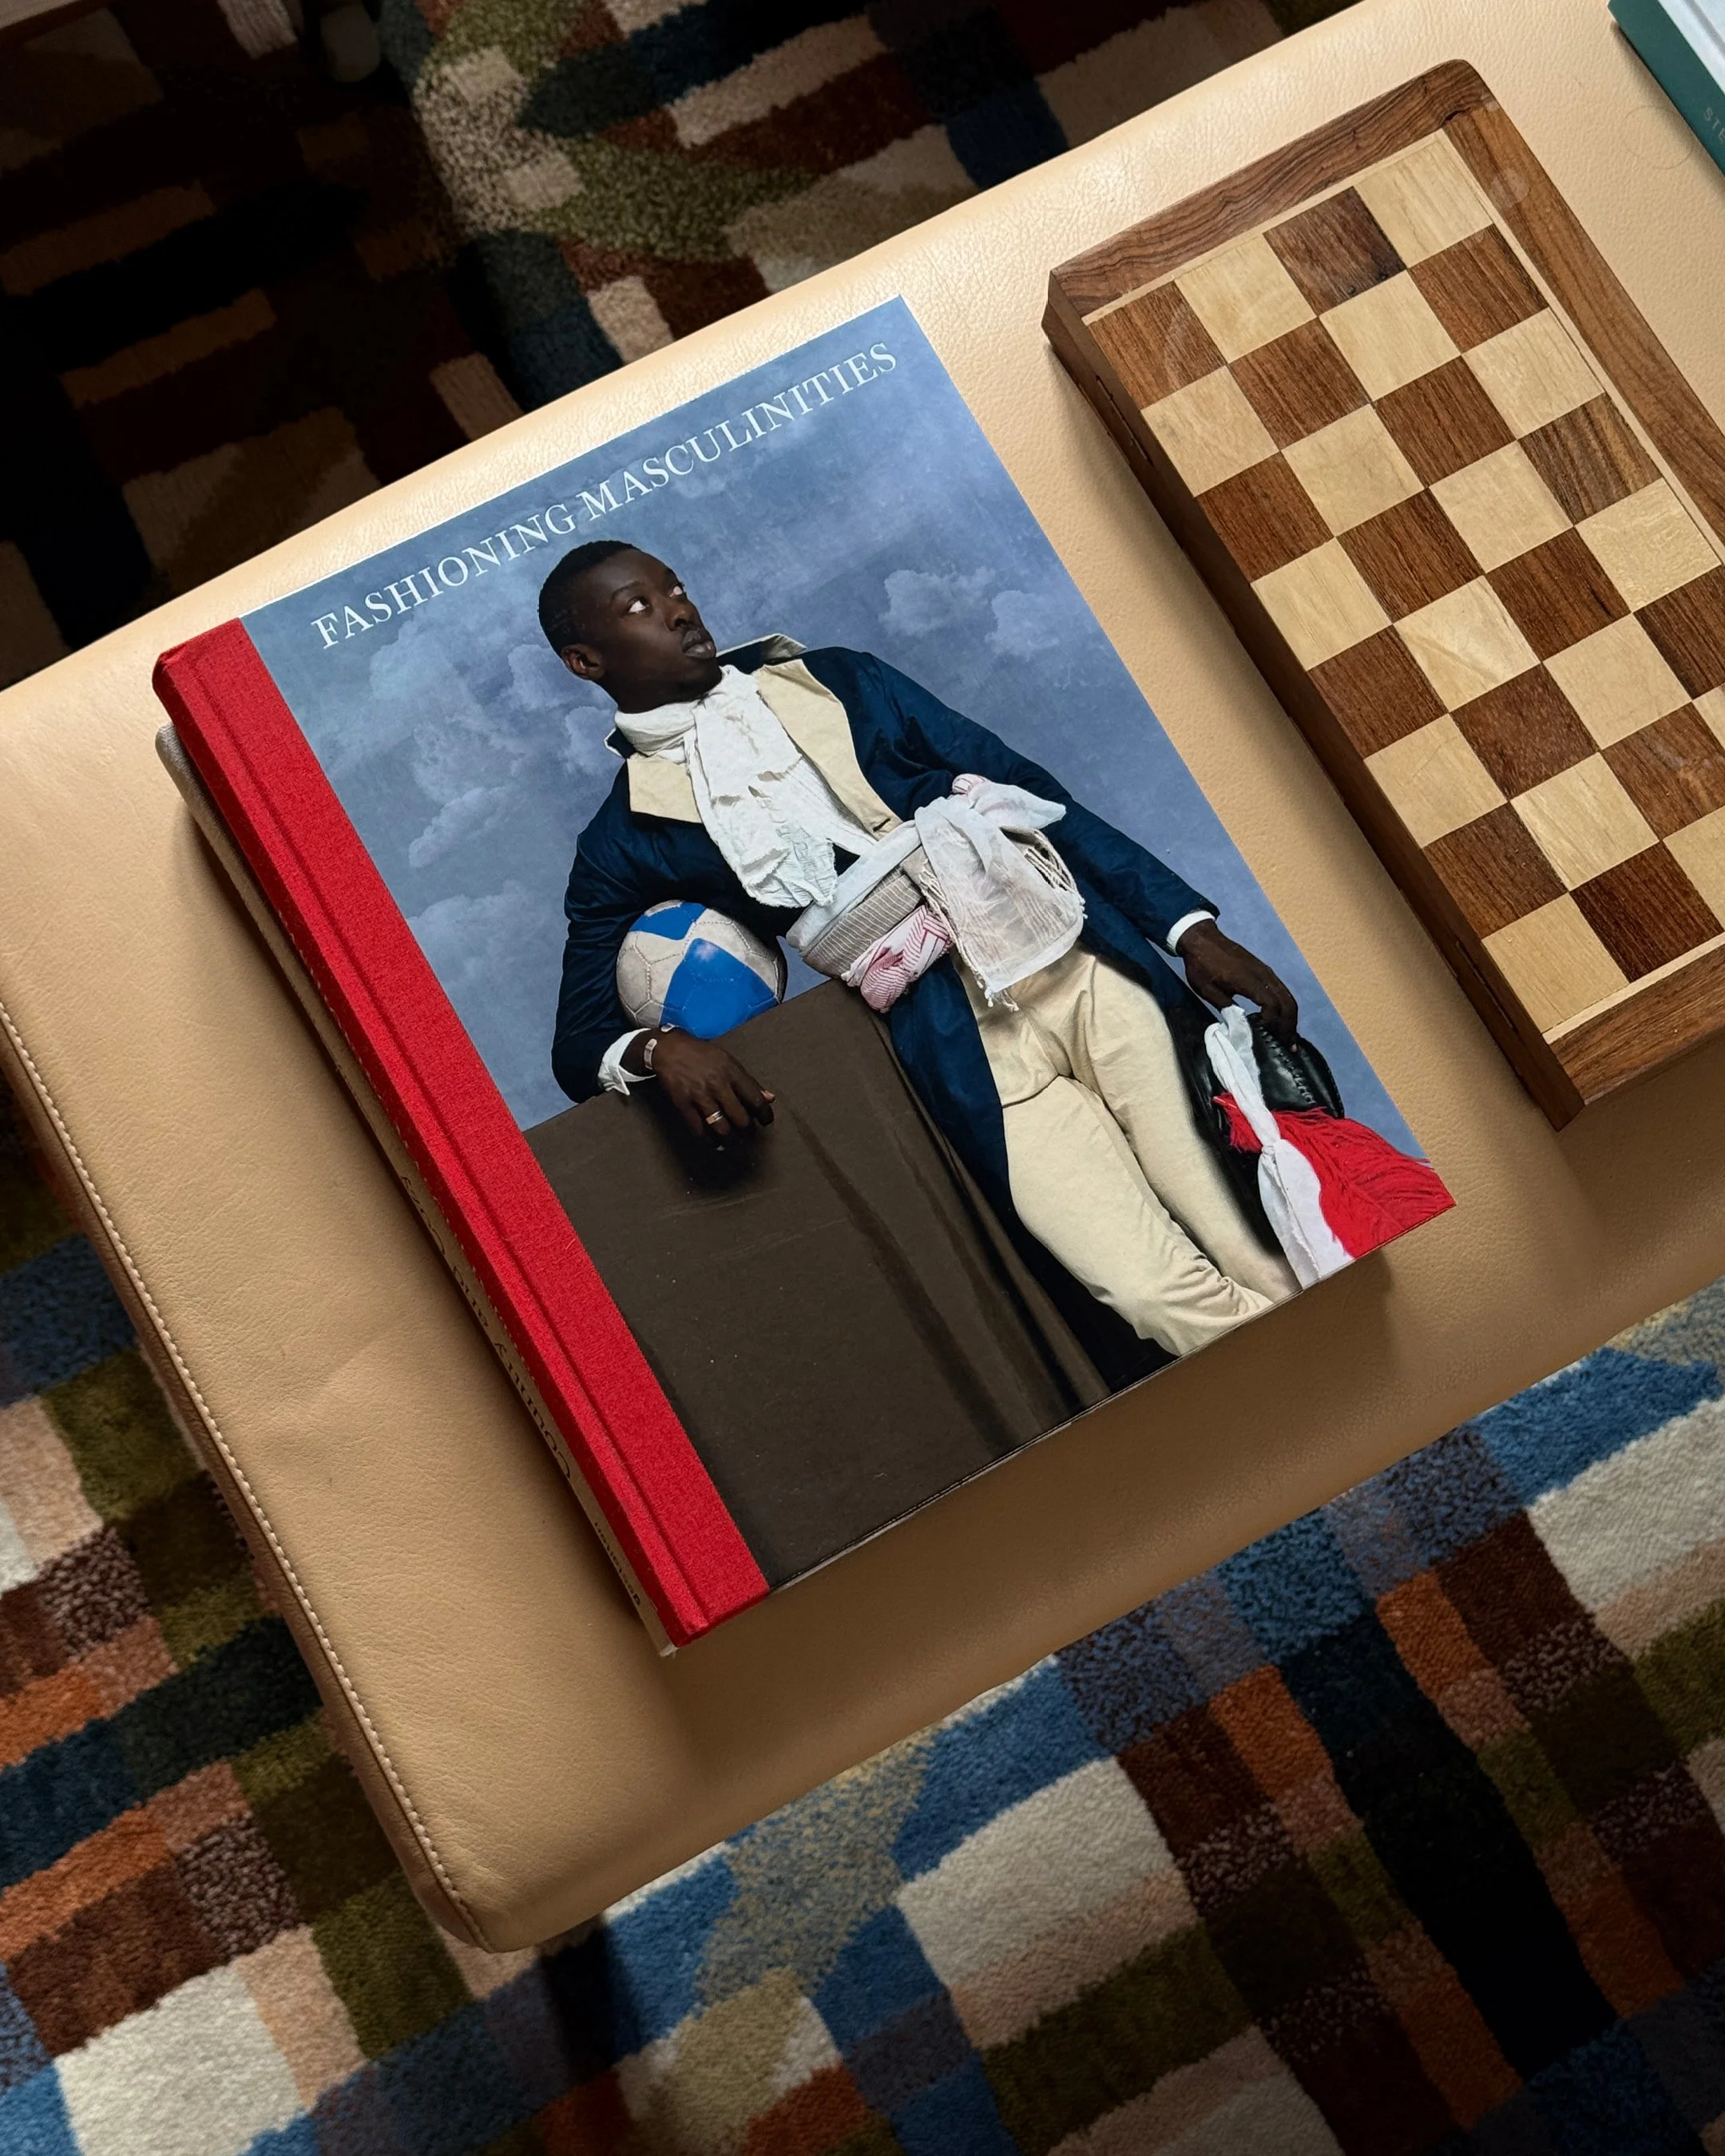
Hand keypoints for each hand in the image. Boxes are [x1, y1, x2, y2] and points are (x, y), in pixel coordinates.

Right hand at [630, 1029, 774, 1148]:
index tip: (766, 1122)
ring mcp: (700, 1096)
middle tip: (749, 1135)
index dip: (764, 1115)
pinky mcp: (683, 1105)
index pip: (756, 1100)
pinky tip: (714, 1143)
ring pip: (721, 1128)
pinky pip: (699, 1130)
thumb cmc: (702, 1055)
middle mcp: (718, 1085)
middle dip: (748, 1132)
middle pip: (740, 1118)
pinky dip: (709, 1141)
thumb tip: (770, 1098)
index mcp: (732, 1072)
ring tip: (734, 1143)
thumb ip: (749, 1082)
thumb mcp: (729, 1061)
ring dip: (730, 1141)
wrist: (670, 1049)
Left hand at [1174, 920, 1298, 1041]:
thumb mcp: (1207, 990)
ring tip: (1289, 1038)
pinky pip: (1282, 991)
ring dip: (1291, 1018)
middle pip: (1287, 1002)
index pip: (1271, 1004)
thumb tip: (1241, 1026)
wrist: (1203, 939)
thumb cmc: (1201, 965)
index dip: (1272, 1022)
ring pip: (1288, 997)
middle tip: (1289, 1047)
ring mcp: (1266, 972)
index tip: (1265, 1036)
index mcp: (1248, 980)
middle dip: (1289, 1026)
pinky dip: (1286, 1007)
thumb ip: (1226, 1007)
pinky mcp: (1265, 971)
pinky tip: (1282, 1020)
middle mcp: (1263, 975)